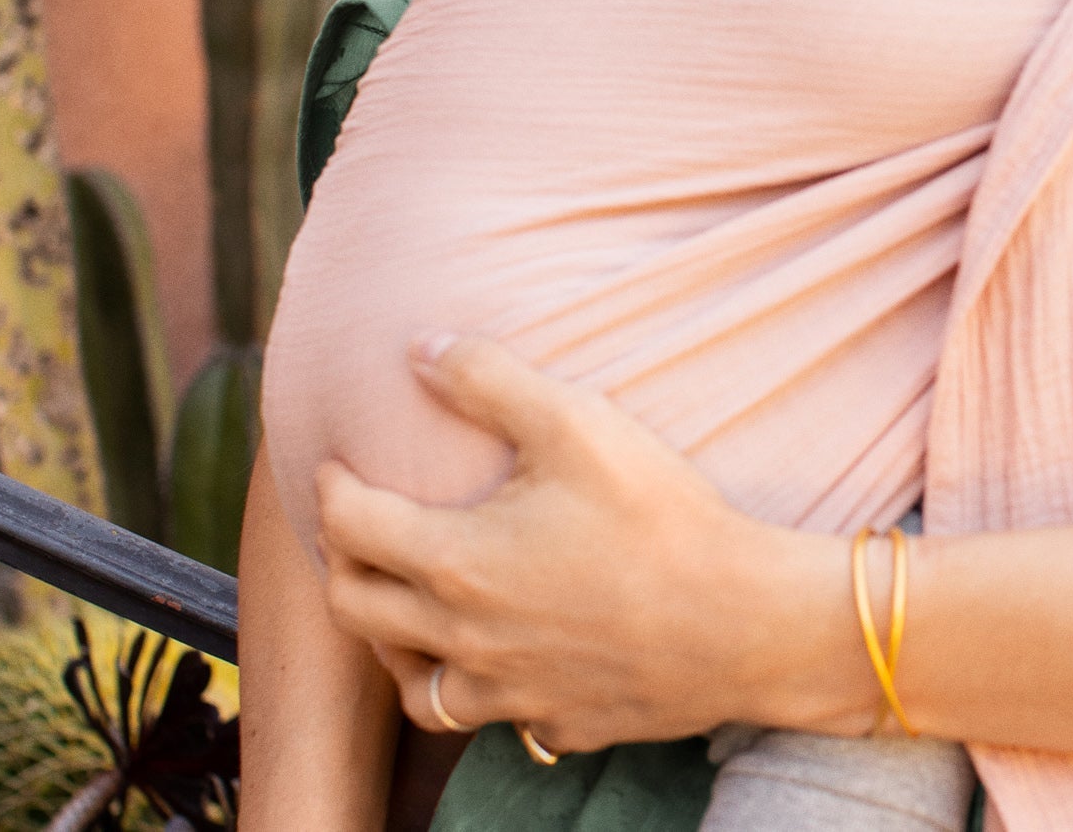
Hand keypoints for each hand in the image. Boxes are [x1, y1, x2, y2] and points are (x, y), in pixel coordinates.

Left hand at [314, 334, 868, 756]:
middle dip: (341, 562)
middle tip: (353, 531)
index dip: (330, 489)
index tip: (331, 466)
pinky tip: (507, 660)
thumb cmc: (657, 517)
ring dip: (394, 645)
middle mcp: (463, 639)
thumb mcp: (577, 422)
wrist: (742, 622)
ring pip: (414, 686)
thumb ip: (490, 379)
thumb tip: (419, 348)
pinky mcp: (558, 723)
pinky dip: (483, 687)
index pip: (351, 526)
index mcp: (455, 563)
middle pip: (358, 610)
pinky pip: (496, 717)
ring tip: (407, 611)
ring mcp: (508, 693)